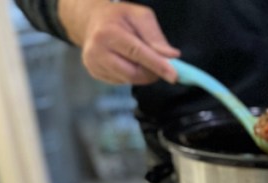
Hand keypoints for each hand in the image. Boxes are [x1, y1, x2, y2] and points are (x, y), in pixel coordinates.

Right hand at [59, 0, 178, 84]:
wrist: (93, 21)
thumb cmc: (121, 17)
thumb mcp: (140, 16)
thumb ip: (156, 36)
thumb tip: (171, 56)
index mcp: (108, 33)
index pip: (137, 53)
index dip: (157, 65)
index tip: (174, 76)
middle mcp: (96, 50)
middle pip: (133, 73)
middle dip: (152, 72)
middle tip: (162, 64)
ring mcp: (94, 64)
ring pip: (129, 80)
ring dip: (143, 74)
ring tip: (142, 57)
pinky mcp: (95, 73)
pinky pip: (122, 81)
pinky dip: (132, 74)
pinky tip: (127, 60)